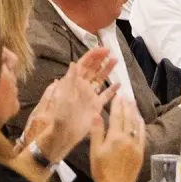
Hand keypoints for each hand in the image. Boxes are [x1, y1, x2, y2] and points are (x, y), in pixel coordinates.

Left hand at [21, 47, 119, 161]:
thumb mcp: (64, 94)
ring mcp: (90, 96)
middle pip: (93, 69)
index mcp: (74, 82)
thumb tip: (74, 62)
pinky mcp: (96, 106)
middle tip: (110, 51)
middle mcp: (83, 86)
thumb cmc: (61, 113)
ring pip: (100, 80)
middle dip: (101, 59)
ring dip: (107, 70)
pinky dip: (112, 90)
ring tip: (115, 60)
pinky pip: (106, 96)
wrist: (64, 132)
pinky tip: (119, 84)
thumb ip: (70, 78)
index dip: (92, 56)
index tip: (102, 49)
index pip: (84, 64)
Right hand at [90, 93, 145, 181]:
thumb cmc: (101, 170)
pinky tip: (139, 120)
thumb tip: (96, 114)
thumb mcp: (95, 151)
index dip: (117, 105)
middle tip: (126, 96)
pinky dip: (141, 125)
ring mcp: (136, 145)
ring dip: (134, 112)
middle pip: (128, 118)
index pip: (117, 116)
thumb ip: (97, 131)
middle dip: (127, 106)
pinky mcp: (140, 152)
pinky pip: (142, 135)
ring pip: (137, 125)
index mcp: (115, 138)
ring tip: (133, 103)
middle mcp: (128, 139)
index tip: (118, 96)